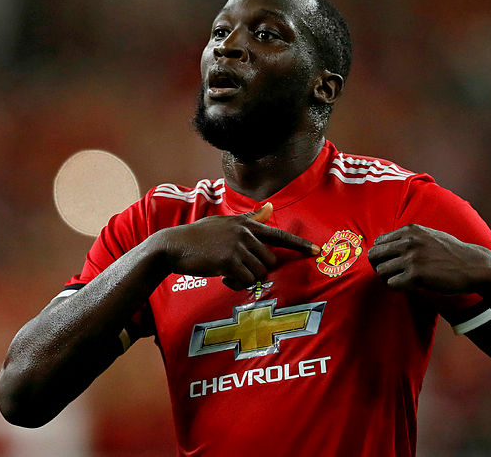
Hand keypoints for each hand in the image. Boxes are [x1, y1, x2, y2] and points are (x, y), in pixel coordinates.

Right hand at [157, 202, 319, 289]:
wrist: (173, 246)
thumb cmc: (200, 236)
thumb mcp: (225, 223)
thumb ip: (250, 219)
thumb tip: (270, 207)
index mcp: (246, 223)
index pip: (280, 235)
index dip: (300, 244)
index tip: (317, 250)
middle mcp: (245, 233)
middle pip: (270, 261)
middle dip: (257, 269)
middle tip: (237, 268)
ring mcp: (237, 246)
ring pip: (259, 272)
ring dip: (245, 277)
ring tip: (227, 270)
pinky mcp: (228, 260)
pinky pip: (245, 280)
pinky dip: (235, 283)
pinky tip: (222, 276)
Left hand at [367, 224, 490, 293]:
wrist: (475, 266)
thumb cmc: (452, 253)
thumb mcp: (429, 235)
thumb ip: (408, 237)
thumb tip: (385, 243)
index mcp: (409, 230)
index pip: (378, 242)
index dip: (382, 255)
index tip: (391, 263)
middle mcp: (408, 241)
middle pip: (374, 256)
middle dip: (379, 267)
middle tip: (392, 274)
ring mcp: (412, 258)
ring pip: (381, 271)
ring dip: (389, 279)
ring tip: (402, 281)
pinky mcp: (416, 276)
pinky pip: (392, 284)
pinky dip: (397, 287)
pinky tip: (409, 286)